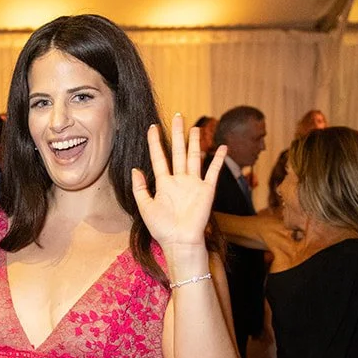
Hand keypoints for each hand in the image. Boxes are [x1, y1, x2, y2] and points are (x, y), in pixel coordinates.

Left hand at [131, 114, 224, 258]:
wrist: (180, 241)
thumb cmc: (162, 228)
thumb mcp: (145, 207)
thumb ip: (140, 188)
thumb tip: (135, 169)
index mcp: (164, 183)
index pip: (159, 157)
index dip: (155, 142)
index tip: (152, 127)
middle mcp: (179, 180)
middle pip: (178, 151)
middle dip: (177, 134)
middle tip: (178, 116)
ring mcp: (193, 184)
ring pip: (194, 157)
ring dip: (194, 142)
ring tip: (194, 127)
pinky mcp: (207, 190)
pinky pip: (213, 171)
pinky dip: (218, 159)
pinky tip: (222, 147)